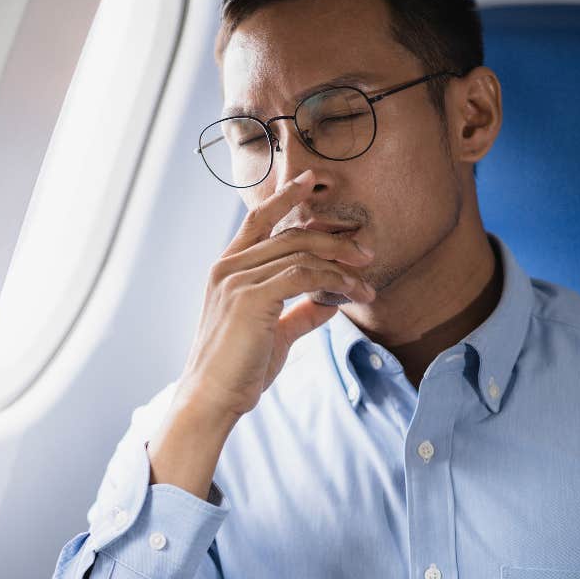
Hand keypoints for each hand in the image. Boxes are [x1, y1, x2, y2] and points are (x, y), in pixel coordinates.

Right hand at [172, 170, 375, 420]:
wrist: (212, 399)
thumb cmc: (239, 368)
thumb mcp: (274, 334)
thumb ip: (299, 313)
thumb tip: (329, 302)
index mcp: (227, 269)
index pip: (258, 220)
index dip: (284, 197)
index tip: (309, 180)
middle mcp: (228, 267)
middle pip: (289, 234)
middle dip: (333, 240)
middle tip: (365, 254)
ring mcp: (236, 280)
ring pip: (300, 254)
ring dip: (341, 267)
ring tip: (366, 284)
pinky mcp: (250, 297)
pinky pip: (303, 276)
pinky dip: (333, 282)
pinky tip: (351, 293)